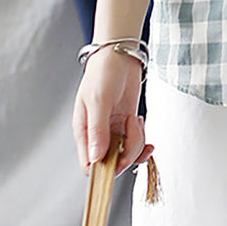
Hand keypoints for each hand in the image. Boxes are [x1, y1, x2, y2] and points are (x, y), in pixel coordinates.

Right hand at [72, 48, 153, 177]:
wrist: (119, 55)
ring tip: (135, 120)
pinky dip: (142, 138)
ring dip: (136, 142)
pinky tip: (139, 122)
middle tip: (133, 132)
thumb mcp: (99, 100)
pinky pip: (135, 142)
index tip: (119, 159)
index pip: (89, 165)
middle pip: (112, 163)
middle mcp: (98, 135)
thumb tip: (96, 158)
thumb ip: (98, 130)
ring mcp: (114, 130)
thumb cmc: (103, 73)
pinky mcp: (127, 124)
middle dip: (127, 153)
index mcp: (84, 132)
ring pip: (126, 154)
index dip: (104, 170)